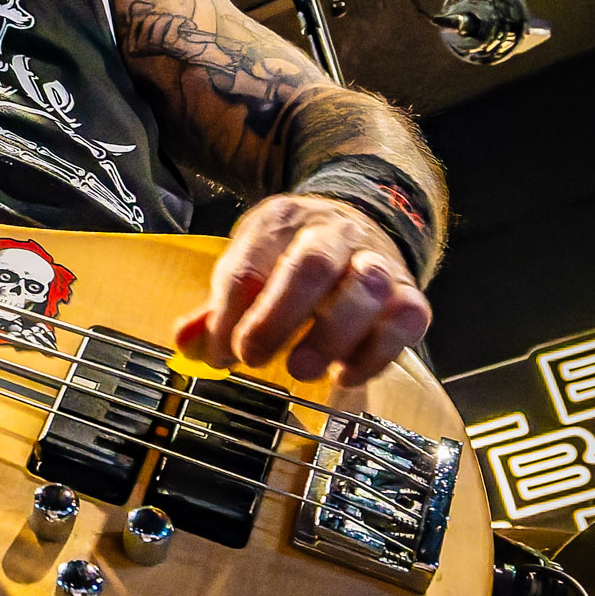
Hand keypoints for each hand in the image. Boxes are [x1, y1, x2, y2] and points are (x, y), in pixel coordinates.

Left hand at [174, 195, 429, 386]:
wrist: (360, 221)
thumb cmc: (292, 255)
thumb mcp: (250, 264)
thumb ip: (218, 308)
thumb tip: (186, 343)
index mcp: (280, 223)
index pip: (248, 267)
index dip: (227, 316)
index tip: (219, 353)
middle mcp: (333, 234)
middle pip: (312, 265)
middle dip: (278, 317)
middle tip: (253, 357)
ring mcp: (376, 260)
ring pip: (367, 287)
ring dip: (331, 335)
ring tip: (302, 370)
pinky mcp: (408, 291)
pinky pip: (406, 319)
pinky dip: (375, 353)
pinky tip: (344, 374)